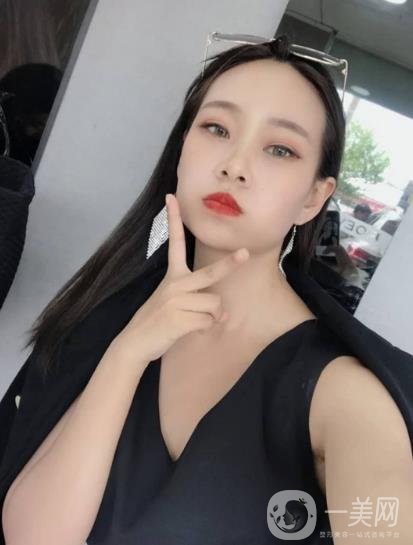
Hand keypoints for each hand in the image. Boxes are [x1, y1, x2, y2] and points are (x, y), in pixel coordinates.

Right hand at [111, 193, 249, 366]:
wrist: (135, 342)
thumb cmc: (158, 321)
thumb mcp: (174, 303)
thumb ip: (200, 302)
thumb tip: (225, 313)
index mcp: (172, 276)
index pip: (175, 243)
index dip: (173, 219)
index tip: (171, 197)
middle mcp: (174, 284)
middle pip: (210, 273)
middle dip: (229, 264)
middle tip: (245, 253)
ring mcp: (176, 301)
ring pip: (214, 305)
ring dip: (212, 318)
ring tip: (196, 322)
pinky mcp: (178, 319)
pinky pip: (208, 322)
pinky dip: (206, 329)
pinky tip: (191, 331)